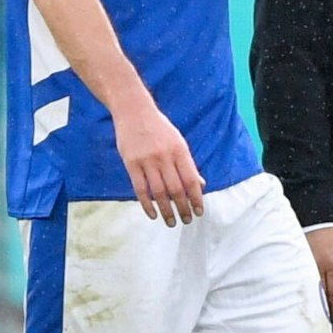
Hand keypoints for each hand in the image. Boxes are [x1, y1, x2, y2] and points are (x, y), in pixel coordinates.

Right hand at [113, 106, 203, 225]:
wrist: (134, 110)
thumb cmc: (159, 128)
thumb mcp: (178, 141)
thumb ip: (188, 164)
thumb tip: (200, 186)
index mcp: (180, 150)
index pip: (191, 180)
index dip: (196, 198)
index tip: (199, 212)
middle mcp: (164, 156)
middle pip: (176, 189)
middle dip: (183, 208)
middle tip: (186, 221)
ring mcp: (147, 160)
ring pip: (159, 192)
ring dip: (166, 210)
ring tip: (171, 222)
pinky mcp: (131, 163)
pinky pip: (140, 189)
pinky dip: (147, 204)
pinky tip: (152, 214)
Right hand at [307, 227, 332, 318]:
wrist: (315, 220)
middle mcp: (318, 266)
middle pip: (322, 294)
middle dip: (327, 307)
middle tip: (330, 317)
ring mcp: (305, 265)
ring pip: (310, 290)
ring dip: (316, 301)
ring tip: (320, 311)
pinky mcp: (296, 263)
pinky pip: (301, 281)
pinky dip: (306, 291)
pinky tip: (308, 297)